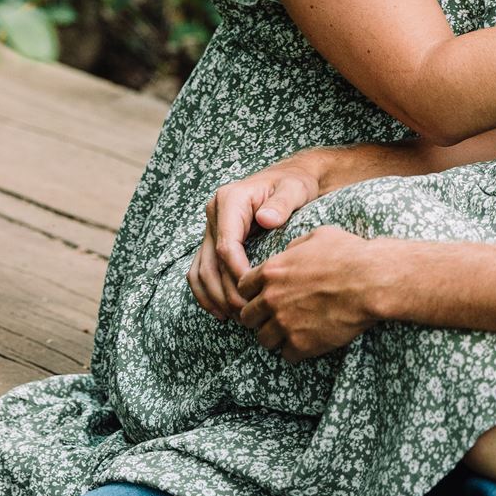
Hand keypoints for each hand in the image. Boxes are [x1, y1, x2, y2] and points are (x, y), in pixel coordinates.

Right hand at [189, 158, 321, 318]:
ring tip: (235, 318)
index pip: (226, 246)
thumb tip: (266, 219)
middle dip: (226, 292)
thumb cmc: (294, 184)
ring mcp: (211, 227)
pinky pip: (200, 269)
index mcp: (230, 200)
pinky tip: (221, 312)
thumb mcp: (293, 189)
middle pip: (210, 262)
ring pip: (200, 270)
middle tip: (248, 315)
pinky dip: (206, 292)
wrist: (291, 177)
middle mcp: (214, 213)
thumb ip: (281, 203)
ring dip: (214, 297)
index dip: (237, 274)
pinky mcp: (213, 239)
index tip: (254, 294)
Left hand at [236, 226, 383, 361]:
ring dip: (274, 336)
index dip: (252, 292)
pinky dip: (294, 350)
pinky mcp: (302, 344)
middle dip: (258, 316)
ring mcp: (285, 324)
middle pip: (246, 316)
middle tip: (273, 316)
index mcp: (271, 271)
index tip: (263, 294)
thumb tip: (288, 252)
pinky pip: (286, 355)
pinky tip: (306, 341)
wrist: (372, 282)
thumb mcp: (316, 237)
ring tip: (289, 332)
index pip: (242, 287)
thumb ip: (293, 247)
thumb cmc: (348, 254)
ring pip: (262, 339)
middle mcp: (271, 299)